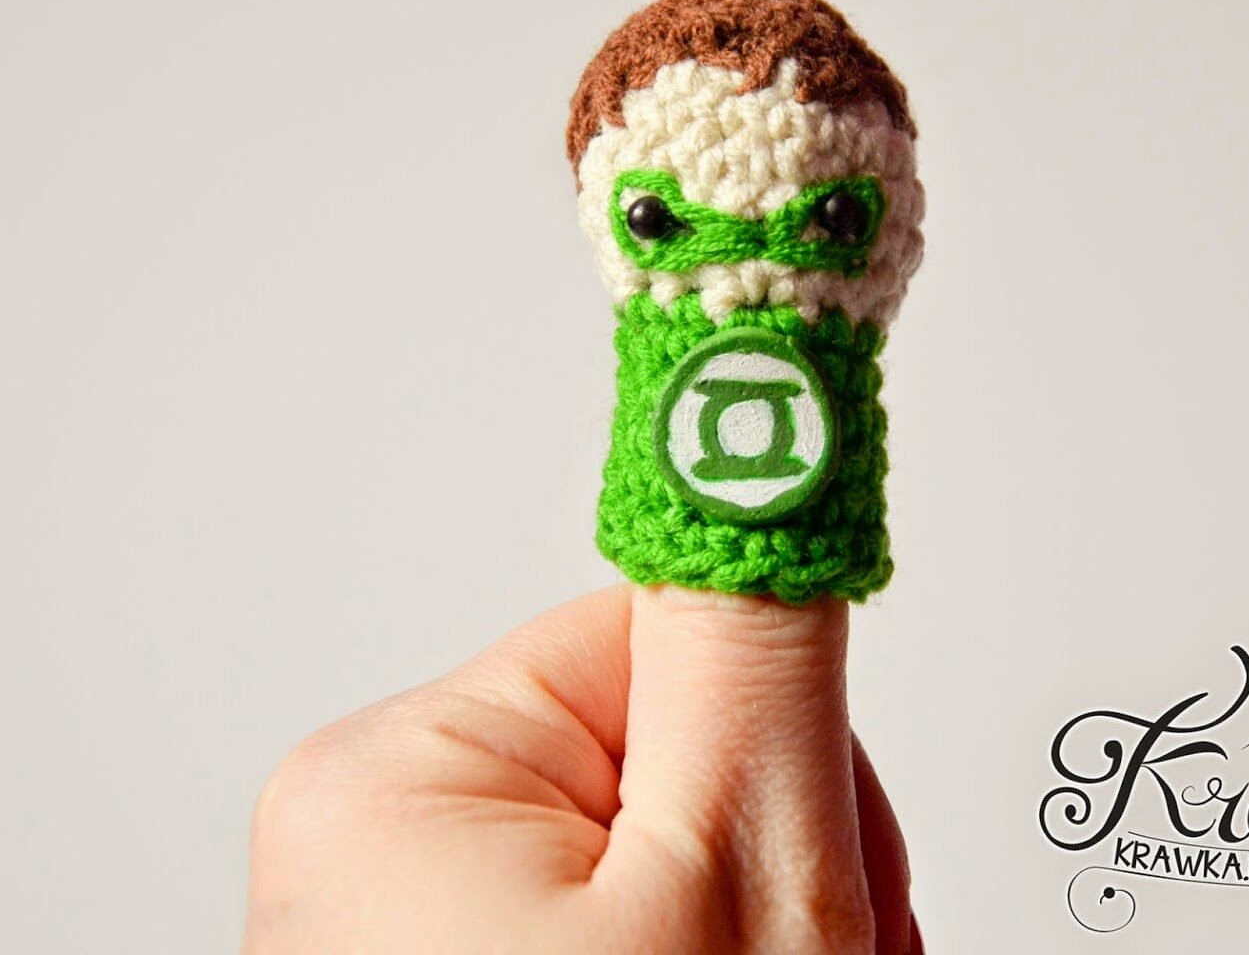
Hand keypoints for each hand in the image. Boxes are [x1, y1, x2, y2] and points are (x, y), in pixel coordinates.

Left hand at [242, 584, 919, 953]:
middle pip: (672, 749)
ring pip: (664, 841)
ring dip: (745, 918)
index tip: (814, 864)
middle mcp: (375, 843)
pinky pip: (614, 906)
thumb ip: (752, 647)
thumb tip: (758, 406)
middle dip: (766, 856)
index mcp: (397, 781)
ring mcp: (406, 925)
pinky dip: (693, 948)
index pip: (667, 638)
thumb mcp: (730, 868)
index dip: (778, 752)